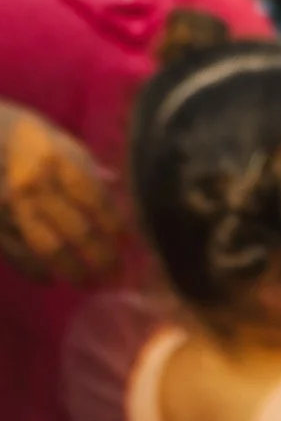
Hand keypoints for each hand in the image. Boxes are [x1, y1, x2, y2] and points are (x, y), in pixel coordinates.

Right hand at [0, 101, 123, 284]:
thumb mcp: (64, 143)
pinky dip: (34, 270)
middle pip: (76, 229)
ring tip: (89, 283)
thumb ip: (89, 172)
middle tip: (116, 273)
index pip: (95, 200)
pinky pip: (17, 253)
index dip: (115, 225)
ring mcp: (10, 208)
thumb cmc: (30, 138)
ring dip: (71, 269)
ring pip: (47, 248)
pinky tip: (50, 279)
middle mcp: (36, 186)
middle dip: (100, 256)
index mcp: (59, 161)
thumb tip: (116, 193)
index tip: (129, 243)